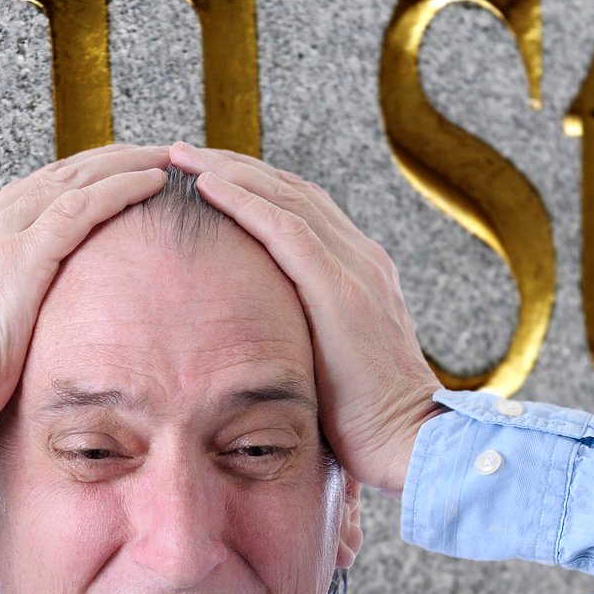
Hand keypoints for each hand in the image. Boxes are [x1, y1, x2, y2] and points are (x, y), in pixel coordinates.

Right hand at [0, 146, 171, 479]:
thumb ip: (7, 328)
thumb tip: (34, 350)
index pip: (34, 196)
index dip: (80, 180)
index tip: (118, 176)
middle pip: (56, 176)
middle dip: (108, 159)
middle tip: (154, 152)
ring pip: (72, 180)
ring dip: (124, 162)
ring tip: (167, 156)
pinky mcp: (16, 261)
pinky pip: (79, 209)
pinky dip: (119, 189)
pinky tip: (152, 181)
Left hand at [166, 142, 443, 495]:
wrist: (411, 442)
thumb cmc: (365, 422)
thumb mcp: (327, 364)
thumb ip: (301, 337)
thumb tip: (253, 343)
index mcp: (360, 273)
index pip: (301, 210)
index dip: (253, 187)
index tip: (206, 176)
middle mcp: (362, 259)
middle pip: (291, 191)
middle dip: (236, 167)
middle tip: (183, 151)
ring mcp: (355, 269)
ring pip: (285, 197)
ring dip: (229, 171)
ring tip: (182, 155)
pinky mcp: (341, 289)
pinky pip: (285, 228)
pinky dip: (243, 200)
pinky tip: (205, 185)